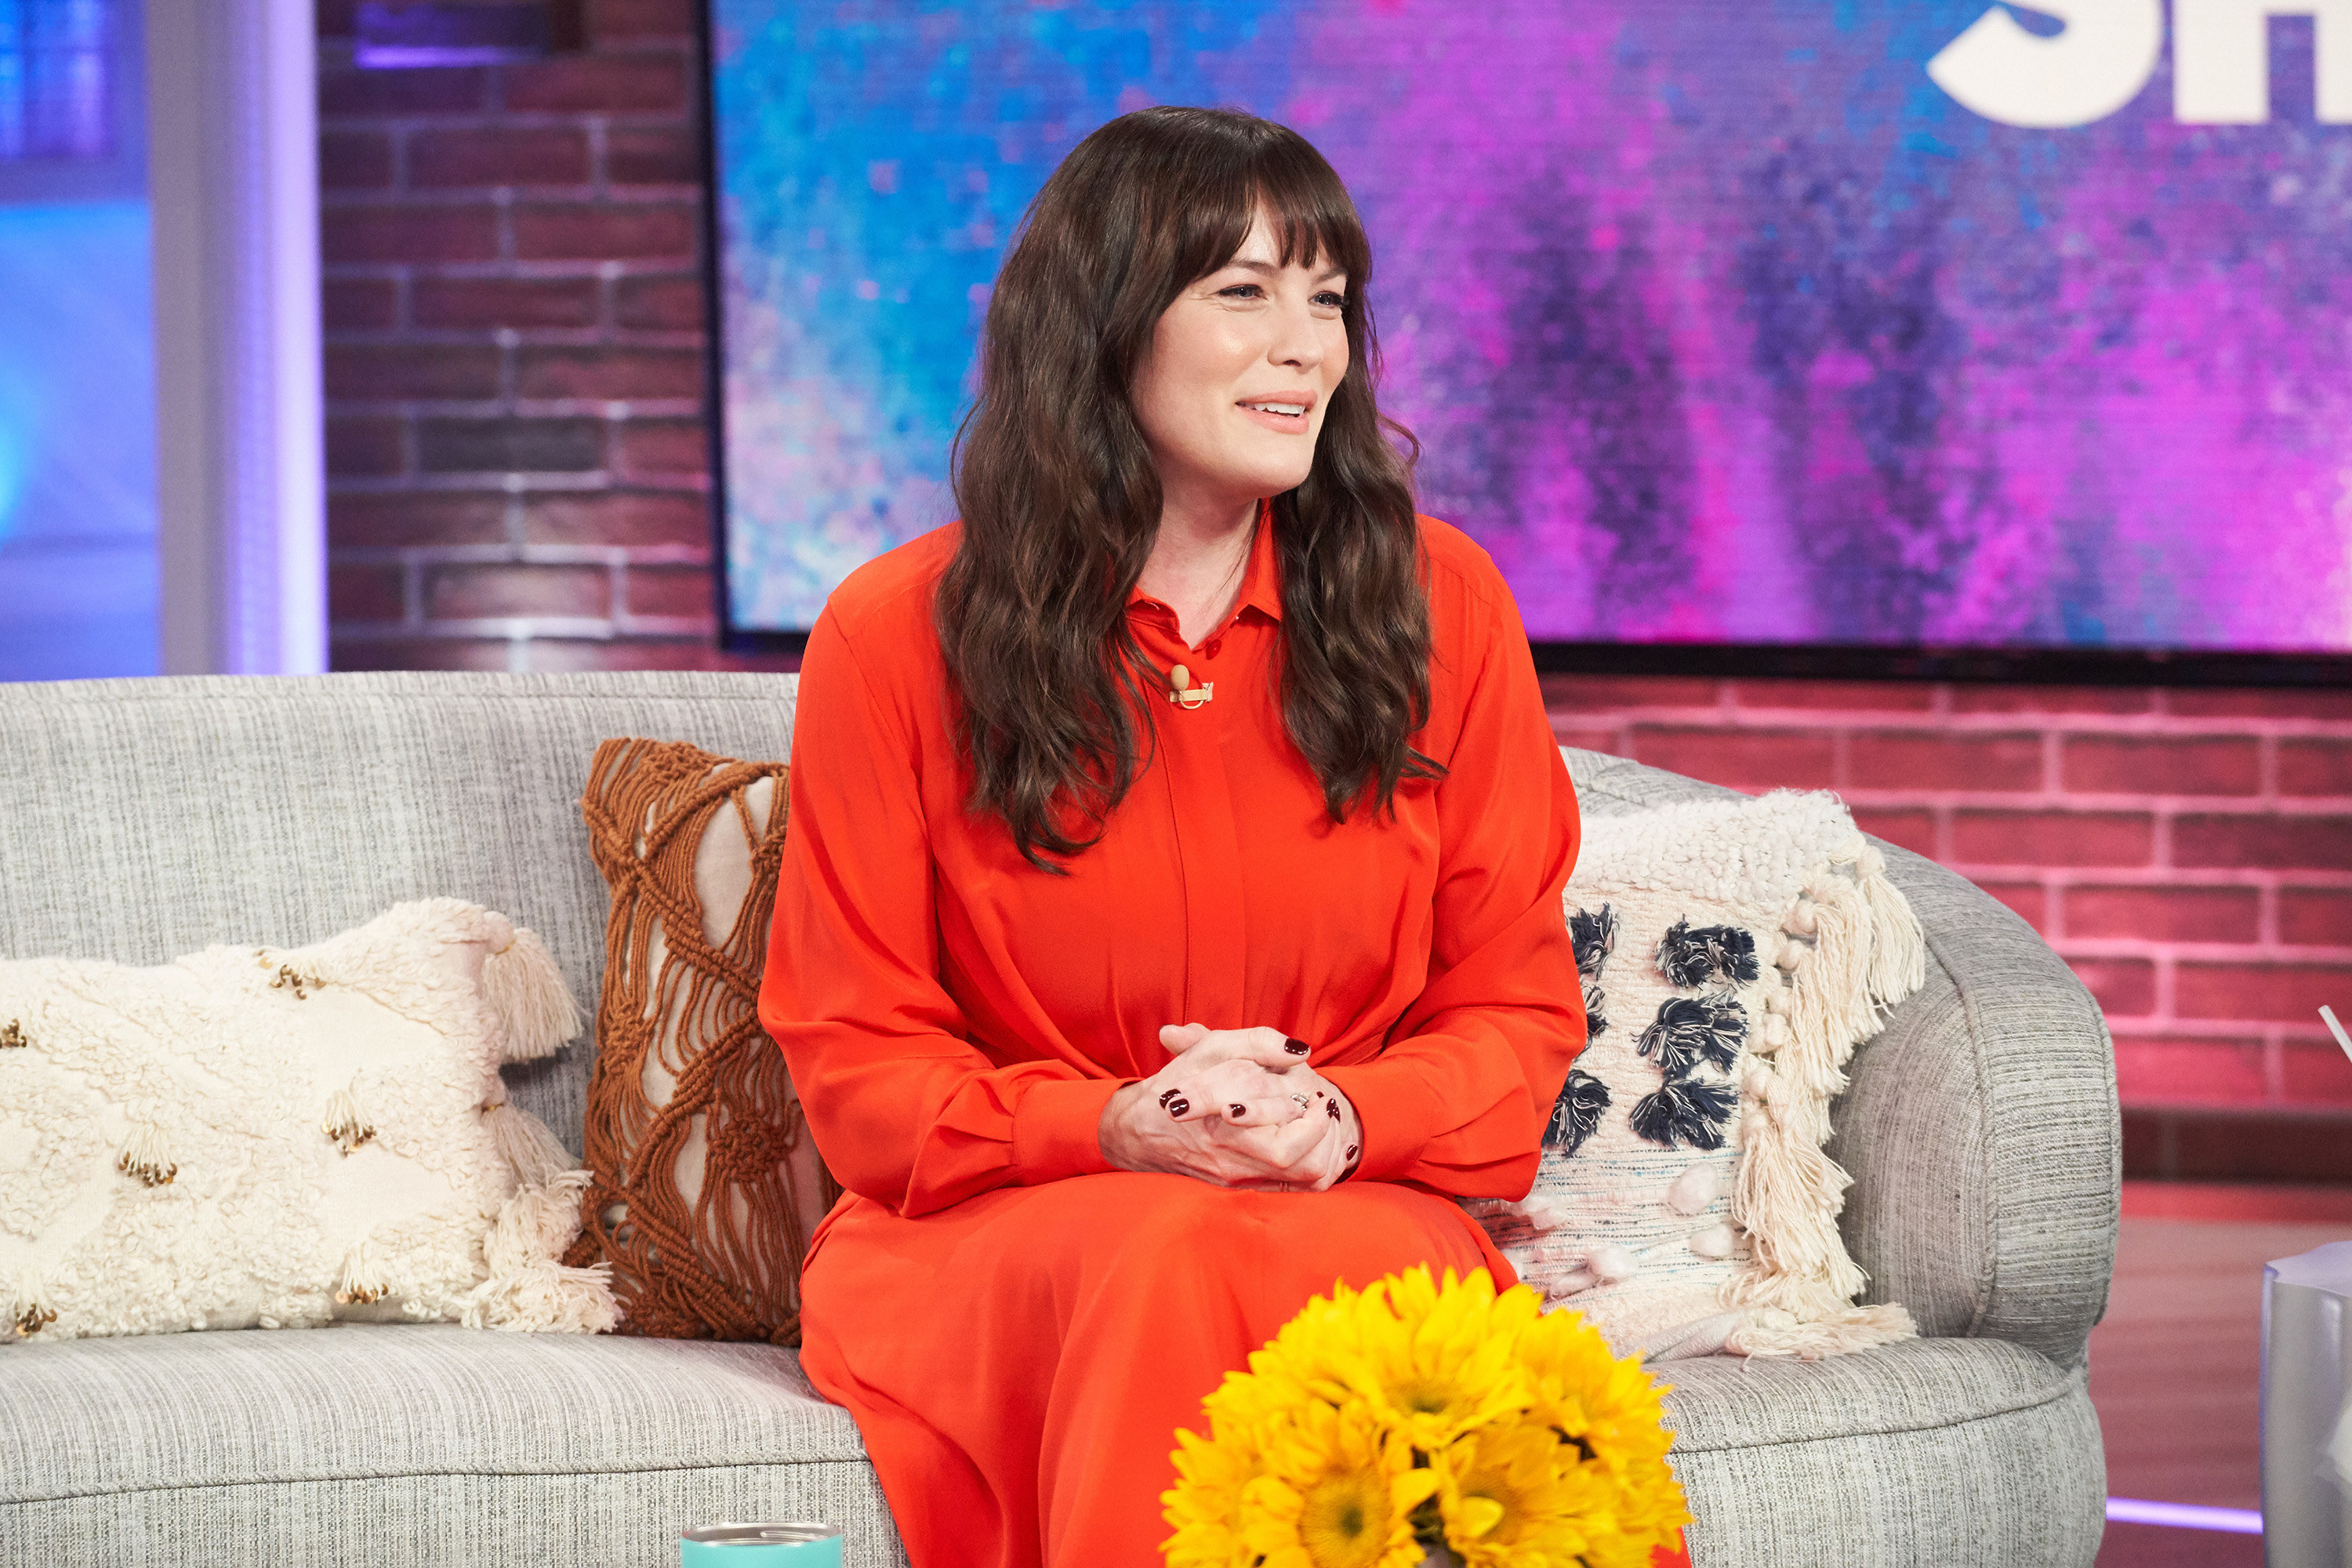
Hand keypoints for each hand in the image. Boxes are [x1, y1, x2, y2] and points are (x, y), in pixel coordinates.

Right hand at [1097, 1023, 1362, 1191]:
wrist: (1140, 1131)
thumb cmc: (1179, 1083)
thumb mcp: (1211, 1050)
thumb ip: (1256, 1043)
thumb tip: (1299, 1051)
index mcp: (1224, 1130)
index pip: (1286, 1146)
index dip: (1313, 1121)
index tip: (1317, 1094)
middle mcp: (1233, 1163)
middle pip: (1301, 1169)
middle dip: (1322, 1137)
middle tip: (1322, 1107)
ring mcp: (1237, 1179)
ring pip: (1300, 1181)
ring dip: (1319, 1149)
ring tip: (1316, 1120)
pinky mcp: (1238, 1187)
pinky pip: (1289, 1187)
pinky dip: (1306, 1162)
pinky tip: (1304, 1137)